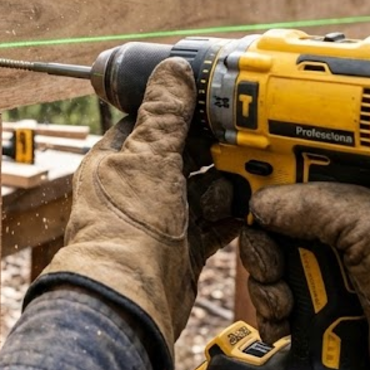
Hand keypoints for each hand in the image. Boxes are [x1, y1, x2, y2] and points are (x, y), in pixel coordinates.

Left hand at [28, 58, 242, 369]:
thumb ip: (165, 114)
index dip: (182, 112)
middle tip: (246, 137)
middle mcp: (135, 190)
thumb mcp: (148, 157)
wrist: (131, 300)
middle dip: (213, 150)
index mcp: (114, 162)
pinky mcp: (182, 250)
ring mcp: (159, 222)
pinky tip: (255, 205)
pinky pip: (214, 225)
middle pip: (182, 158)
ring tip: (253, 170)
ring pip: (201, 192)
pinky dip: (233, 216)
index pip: (150, 124)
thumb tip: (173, 68)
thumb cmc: (126, 229)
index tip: (216, 102)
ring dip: (227, 183)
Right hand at [240, 183, 369, 369]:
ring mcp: (325, 270)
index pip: (288, 180)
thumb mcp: (368, 221)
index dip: (262, 190)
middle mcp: (333, 230)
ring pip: (268, 270)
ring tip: (290, 305)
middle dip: (264, 253)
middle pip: (268, 230)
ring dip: (269, 290)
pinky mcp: (320, 307)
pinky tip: (289, 324)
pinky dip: (274, 316)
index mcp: (348, 195)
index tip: (244, 203)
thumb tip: (260, 203)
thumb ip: (311, 203)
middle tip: (277, 270)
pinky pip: (276, 305)